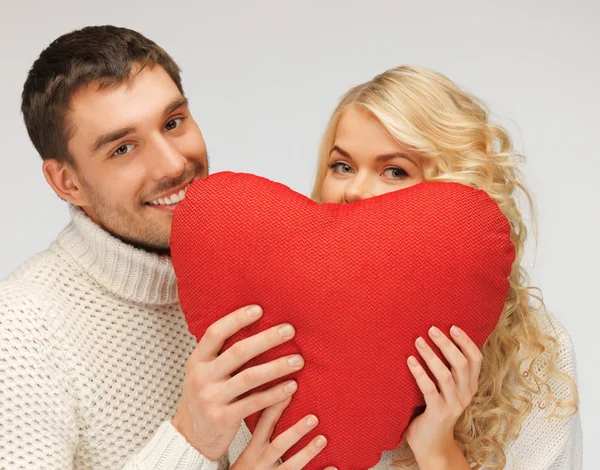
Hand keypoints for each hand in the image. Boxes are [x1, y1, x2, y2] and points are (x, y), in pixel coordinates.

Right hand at [172, 305, 304, 460]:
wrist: (189, 438)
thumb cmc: (204, 397)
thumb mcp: (204, 372)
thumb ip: (221, 354)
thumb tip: (254, 326)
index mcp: (197, 360)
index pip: (215, 332)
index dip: (237, 319)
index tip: (259, 309)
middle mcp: (202, 376)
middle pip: (238, 352)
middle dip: (267, 339)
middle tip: (289, 330)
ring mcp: (211, 398)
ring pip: (250, 377)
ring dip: (277, 367)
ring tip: (298, 360)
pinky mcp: (223, 418)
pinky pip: (254, 403)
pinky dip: (275, 394)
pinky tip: (291, 387)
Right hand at [232, 397, 335, 469]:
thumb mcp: (246, 455)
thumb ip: (260, 437)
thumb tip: (274, 406)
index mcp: (252, 451)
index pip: (263, 425)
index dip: (275, 406)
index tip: (290, 389)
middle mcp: (261, 463)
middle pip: (278, 446)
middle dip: (296, 432)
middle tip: (313, 418)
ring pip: (290, 466)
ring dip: (307, 452)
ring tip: (323, 439)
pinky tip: (333, 468)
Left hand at [405, 325, 482, 468]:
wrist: (432, 444)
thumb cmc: (435, 408)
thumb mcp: (447, 389)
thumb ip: (447, 370)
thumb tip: (433, 338)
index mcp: (470, 386)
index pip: (476, 359)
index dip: (466, 342)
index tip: (453, 326)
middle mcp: (465, 394)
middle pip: (461, 363)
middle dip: (446, 344)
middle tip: (431, 329)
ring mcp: (453, 404)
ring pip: (445, 374)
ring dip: (431, 355)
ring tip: (418, 341)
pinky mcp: (438, 412)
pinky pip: (429, 389)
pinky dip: (419, 372)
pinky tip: (409, 361)